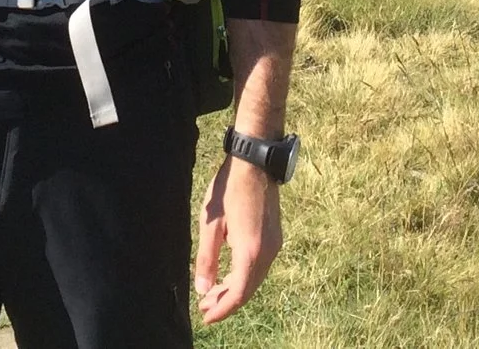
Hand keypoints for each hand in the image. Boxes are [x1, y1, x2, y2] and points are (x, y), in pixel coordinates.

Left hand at [193, 155, 281, 323]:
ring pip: (255, 279)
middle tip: (204, 306)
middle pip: (248, 289)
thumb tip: (203, 289)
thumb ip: (206, 259)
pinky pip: (260, 266)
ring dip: (235, 289)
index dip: (222, 309)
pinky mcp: (275, 236)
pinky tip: (229, 274)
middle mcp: (268, 251)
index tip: (206, 316)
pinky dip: (244, 276)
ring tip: (213, 293)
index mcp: (250, 250)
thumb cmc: (228, 188)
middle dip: (226, 301)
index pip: (239, 293)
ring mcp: (275, 244)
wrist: (254, 161)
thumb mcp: (210, 224)